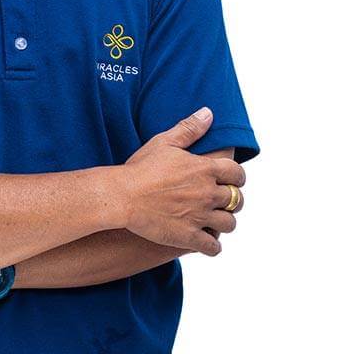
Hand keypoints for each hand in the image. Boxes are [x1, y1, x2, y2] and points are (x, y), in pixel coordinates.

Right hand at [114, 107, 245, 255]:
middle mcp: (208, 193)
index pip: (237, 173)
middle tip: (222, 200)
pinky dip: (212, 245)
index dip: (236, 176)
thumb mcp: (164, 142)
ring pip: (229, 224)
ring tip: (214, 219)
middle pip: (237, 200)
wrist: (122, 196)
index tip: (230, 178)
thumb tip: (208, 113)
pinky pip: (213, 247)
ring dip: (224, 222)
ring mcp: (200, 217)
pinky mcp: (190, 237)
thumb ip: (189, 128)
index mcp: (205, 169)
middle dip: (233, 200)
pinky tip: (205, 240)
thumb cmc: (141, 168)